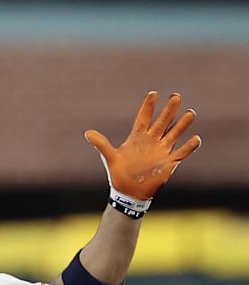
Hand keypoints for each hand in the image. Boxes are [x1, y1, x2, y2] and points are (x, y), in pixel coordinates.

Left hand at [85, 91, 200, 200]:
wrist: (128, 191)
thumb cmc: (119, 173)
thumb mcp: (110, 157)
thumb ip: (101, 144)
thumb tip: (87, 133)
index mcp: (137, 137)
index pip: (144, 118)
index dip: (148, 106)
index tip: (153, 93)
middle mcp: (151, 141)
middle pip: (162, 122)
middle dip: (169, 110)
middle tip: (176, 96)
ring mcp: (161, 150)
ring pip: (174, 134)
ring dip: (182, 125)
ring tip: (190, 113)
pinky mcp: (169, 162)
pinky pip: (181, 153)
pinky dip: (188, 147)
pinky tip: (196, 138)